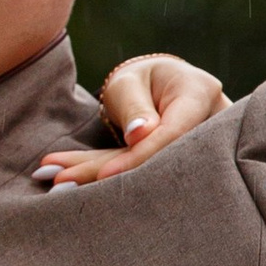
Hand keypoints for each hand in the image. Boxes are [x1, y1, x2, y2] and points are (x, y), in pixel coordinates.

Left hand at [37, 52, 230, 188]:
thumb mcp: (132, 82)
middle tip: (61, 186)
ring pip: (149, 172)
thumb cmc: (145, 79)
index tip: (105, 174)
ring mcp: (199, 152)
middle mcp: (208, 126)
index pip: (173, 132)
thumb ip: (135, 106)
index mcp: (200, 94)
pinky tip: (67, 183)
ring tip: (58, 185)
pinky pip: (143, 177)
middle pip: (162, 160)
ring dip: (101, 180)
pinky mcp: (177, 172)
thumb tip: (139, 136)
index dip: (140, 156)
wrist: (159, 89)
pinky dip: (106, 180)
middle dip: (113, 177)